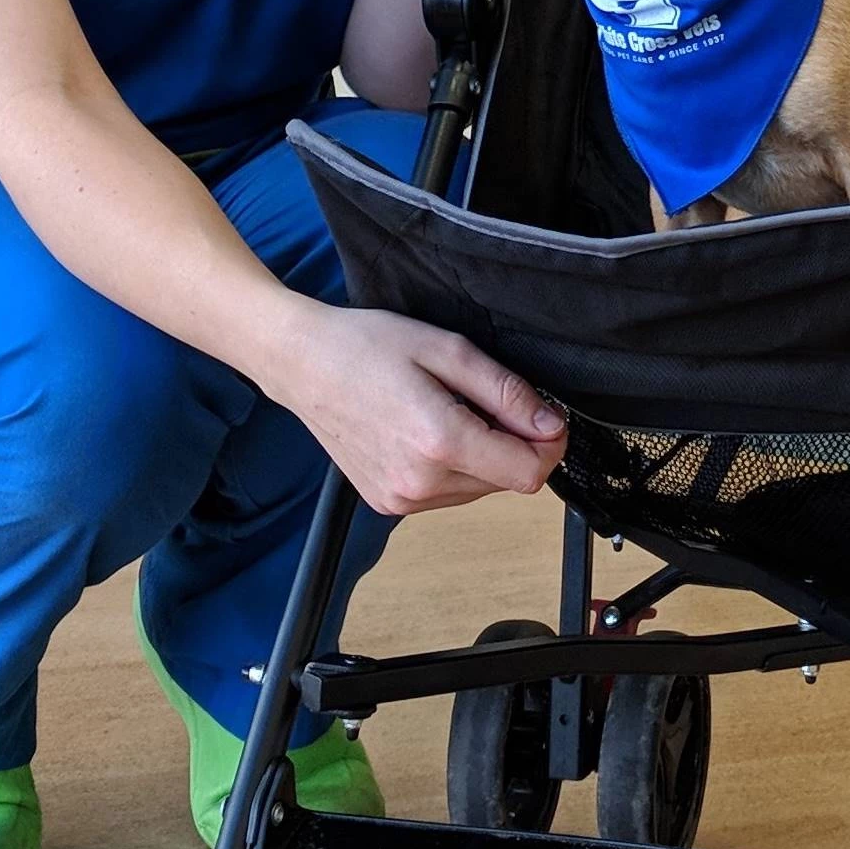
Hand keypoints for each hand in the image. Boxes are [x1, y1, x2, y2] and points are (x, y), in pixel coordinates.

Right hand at [275, 303, 565, 516]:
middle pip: (505, 481)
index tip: (543, 416)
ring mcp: (401, 499)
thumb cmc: (364, 346)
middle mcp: (420, 482)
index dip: (548, 444)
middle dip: (510, 443)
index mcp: (439, 441)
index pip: (527, 472)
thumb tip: (549, 424)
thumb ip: (505, 391)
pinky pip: (446, 493)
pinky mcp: (388, 503)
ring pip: (478, 489)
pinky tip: (424, 429)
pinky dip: (451, 465)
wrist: (301, 363)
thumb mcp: (446, 349)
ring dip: (480, 455)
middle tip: (479, 398)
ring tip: (444, 409)